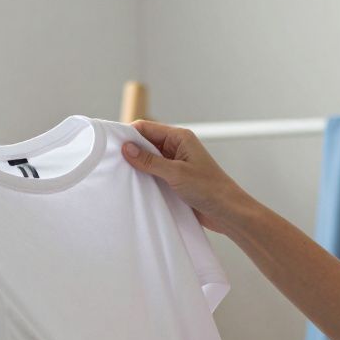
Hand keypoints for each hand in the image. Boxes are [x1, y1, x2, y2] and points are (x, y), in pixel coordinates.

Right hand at [121, 120, 253, 234]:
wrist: (228, 212)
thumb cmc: (210, 189)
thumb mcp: (176, 173)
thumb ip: (150, 161)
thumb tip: (127, 148)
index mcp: (180, 138)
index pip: (146, 128)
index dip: (128, 134)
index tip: (111, 145)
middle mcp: (177, 148)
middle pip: (145, 143)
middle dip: (130, 151)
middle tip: (112, 162)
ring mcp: (175, 164)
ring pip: (148, 160)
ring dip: (137, 167)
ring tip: (121, 175)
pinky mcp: (174, 179)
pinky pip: (154, 174)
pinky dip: (144, 178)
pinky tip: (134, 186)